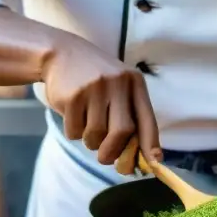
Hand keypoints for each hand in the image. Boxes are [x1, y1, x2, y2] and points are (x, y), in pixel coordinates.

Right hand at [42, 33, 160, 165]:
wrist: (61, 54)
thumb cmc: (95, 80)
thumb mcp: (118, 88)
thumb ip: (129, 115)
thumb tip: (139, 156)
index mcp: (135, 83)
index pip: (147, 118)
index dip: (151, 143)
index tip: (155, 162)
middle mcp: (118, 83)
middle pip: (123, 131)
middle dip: (113, 151)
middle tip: (104, 158)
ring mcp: (95, 88)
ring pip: (96, 135)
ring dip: (90, 141)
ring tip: (86, 126)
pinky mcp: (73, 95)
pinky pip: (75, 130)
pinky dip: (73, 132)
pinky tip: (72, 115)